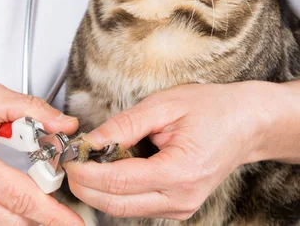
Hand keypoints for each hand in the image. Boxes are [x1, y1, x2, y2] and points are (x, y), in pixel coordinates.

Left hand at [63, 81, 281, 220]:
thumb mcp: (165, 105)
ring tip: (85, 162)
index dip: (85, 171)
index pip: (118, 182)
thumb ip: (125, 124)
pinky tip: (107, 168)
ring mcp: (179, 207)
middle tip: (68, 161)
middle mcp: (180, 198)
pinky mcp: (175, 207)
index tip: (69, 156)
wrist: (245, 123)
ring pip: (121, 209)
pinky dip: (113, 190)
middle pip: (115, 203)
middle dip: (84, 185)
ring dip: (96, 189)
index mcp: (180, 172)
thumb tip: (92, 140)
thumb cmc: (212, 110)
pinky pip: (134, 205)